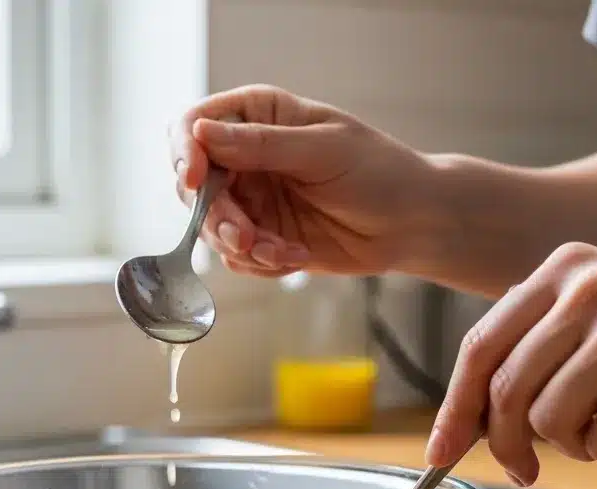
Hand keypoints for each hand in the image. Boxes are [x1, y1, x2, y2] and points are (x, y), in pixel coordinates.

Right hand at [169, 85, 431, 276]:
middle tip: (246, 238)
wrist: (410, 224)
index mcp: (258, 117)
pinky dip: (260, 263)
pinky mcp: (263, 239)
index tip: (195, 181)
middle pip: (197, 187)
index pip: (196, 126)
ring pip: (213, 229)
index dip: (186, 153)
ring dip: (244, 247)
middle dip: (217, 217)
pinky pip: (237, 258)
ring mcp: (253, 201)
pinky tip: (296, 257)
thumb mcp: (322, 150)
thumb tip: (202, 134)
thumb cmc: (378, 172)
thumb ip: (262, 145)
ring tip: (283, 252)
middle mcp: (247, 158)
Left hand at [426, 242, 596, 482]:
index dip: (454, 408)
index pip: (481, 346)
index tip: (440, 452)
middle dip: (507, 446)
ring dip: (585, 444)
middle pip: (505, 392)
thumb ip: (538, 351)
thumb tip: (469, 422)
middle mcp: (586, 288)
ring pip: (550, 423)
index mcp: (562, 270)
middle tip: (526, 470)